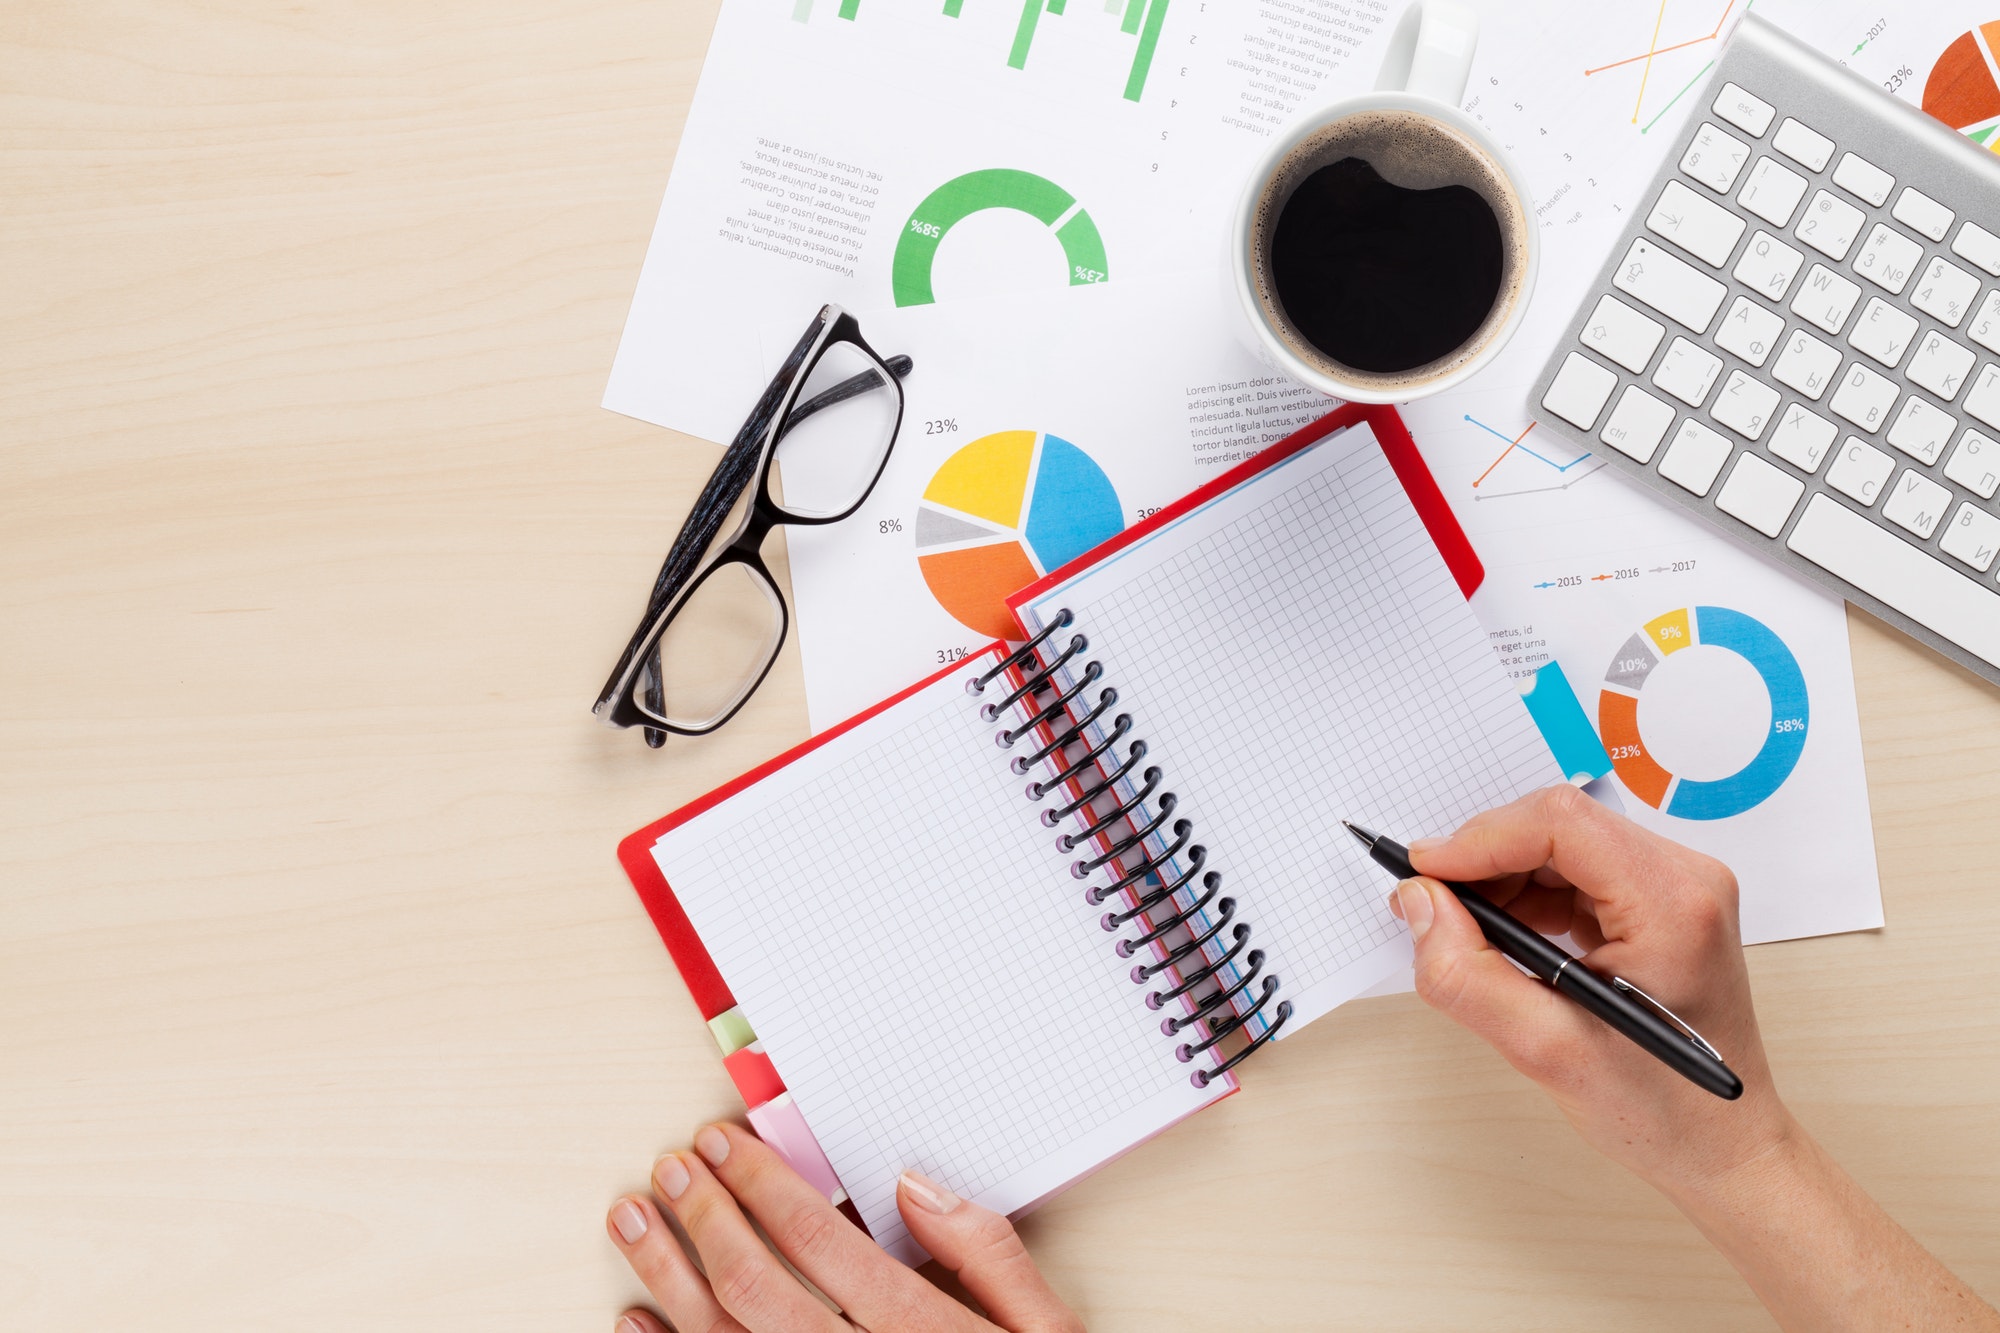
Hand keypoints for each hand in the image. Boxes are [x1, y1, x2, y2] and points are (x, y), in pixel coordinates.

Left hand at [606, 1122, 1082, 1332]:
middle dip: (705, 1216)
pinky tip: (634, 1321)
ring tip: (634, 1220)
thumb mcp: (1048, 1332)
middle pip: (755, 1287)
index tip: (724, 1144)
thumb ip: (988, 1254)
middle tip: (673, 1165)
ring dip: (666, 1275)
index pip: (819, 1242)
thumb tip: (915, 1188)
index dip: (762, 1185)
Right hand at [1393, 785, 1999, 1331]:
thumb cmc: (1665, 1110)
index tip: (1422, 872)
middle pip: (1559, 827)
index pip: (1561, 825)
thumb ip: (1468, 975)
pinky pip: (1577, 872)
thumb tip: (1419, 904)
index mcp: (1674, 905)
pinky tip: (1506, 941)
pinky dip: (1528, 896)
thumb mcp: (1546, 1050)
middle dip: (1485, 860)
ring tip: (1467, 934)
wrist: (1725, 1148)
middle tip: (1431, 907)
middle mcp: (1685, 879)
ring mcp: (1677, 888)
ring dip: (1502, 880)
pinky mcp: (1661, 903)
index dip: (1480, 839)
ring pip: (1561, 845)